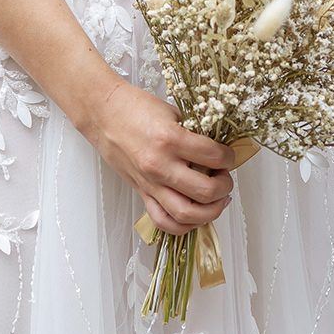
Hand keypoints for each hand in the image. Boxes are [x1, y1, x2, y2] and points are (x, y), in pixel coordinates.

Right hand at [77, 78, 239, 235]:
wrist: (103, 114)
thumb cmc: (135, 108)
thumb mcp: (172, 112)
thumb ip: (194, 133)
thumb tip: (217, 150)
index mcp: (170, 139)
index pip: (214, 156)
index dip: (229, 157)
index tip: (229, 155)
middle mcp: (160, 166)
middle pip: (205, 191)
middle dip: (225, 186)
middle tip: (225, 177)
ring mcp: (150, 183)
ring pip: (187, 214)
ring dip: (210, 211)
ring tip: (217, 200)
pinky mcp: (141, 193)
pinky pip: (164, 221)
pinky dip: (183, 225)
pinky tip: (195, 216)